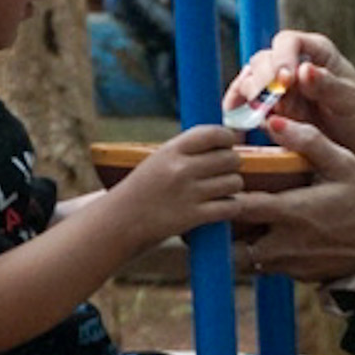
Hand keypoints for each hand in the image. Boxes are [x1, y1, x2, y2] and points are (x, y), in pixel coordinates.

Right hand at [105, 123, 245, 244]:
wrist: (120, 221)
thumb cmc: (143, 189)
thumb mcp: (159, 160)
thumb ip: (187, 150)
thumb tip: (225, 140)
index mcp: (171, 150)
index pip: (213, 134)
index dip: (227, 138)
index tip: (227, 144)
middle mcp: (181, 169)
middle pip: (230, 158)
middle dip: (232, 165)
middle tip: (223, 171)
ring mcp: (188, 193)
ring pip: (234, 182)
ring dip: (233, 187)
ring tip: (220, 190)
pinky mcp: (194, 216)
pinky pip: (231, 206)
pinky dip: (232, 206)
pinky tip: (222, 206)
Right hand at [228, 29, 354, 179]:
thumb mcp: (352, 103)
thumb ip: (328, 86)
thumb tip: (304, 69)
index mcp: (317, 52)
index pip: (290, 42)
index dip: (283, 57)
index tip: (285, 79)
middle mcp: (293, 64)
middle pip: (265, 60)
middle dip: (263, 78)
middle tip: (267, 99)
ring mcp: (278, 87)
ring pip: (251, 80)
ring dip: (250, 94)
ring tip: (258, 111)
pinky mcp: (269, 110)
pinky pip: (246, 104)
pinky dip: (238, 108)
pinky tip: (233, 116)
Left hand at [228, 114, 354, 279]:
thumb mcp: (345, 165)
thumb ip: (309, 141)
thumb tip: (274, 121)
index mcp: (291, 212)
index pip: (237, 207)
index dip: (221, 195)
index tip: (218, 183)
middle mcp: (284, 243)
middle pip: (230, 242)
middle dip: (221, 226)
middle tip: (218, 207)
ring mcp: (289, 264)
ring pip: (243, 259)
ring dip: (238, 243)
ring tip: (240, 222)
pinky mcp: (298, 276)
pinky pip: (266, 267)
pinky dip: (259, 254)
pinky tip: (269, 236)